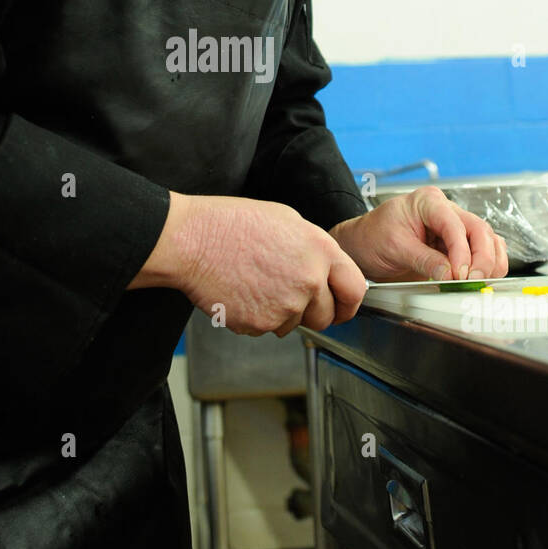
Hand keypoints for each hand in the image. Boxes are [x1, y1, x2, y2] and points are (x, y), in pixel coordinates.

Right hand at [129, 192, 366, 335]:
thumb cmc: (230, 224)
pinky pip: (267, 328)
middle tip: (288, 296)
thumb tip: (322, 268)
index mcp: (319, 250)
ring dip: (281, 313)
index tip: (341, 307)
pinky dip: (257, 317)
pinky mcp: (260, 323)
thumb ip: (313, 248)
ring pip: (294, 324)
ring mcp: (285, 306)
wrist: (193, 241)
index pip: (355, 289)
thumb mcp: (286, 219)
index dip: (348, 302)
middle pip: (325, 316)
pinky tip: (243, 292)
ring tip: (257, 284)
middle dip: (311, 312)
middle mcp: (308, 281)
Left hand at [329, 186, 508, 283]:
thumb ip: (424, 260)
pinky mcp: (458, 246)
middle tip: (471, 281)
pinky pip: (485, 252)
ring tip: (477, 283)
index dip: (461, 250)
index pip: (454, 224)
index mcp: (428, 202)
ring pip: (489, 240)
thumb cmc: (372, 237)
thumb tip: (451, 275)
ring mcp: (455, 228)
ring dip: (490, 263)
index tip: (460, 273)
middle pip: (479, 230)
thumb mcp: (394, 248)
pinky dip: (488, 267)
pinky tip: (479, 280)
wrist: (363, 246)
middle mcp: (446, 211)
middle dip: (481, 258)